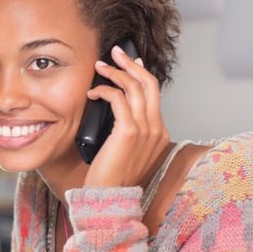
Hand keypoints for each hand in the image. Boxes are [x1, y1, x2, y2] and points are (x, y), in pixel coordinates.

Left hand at [84, 45, 170, 188]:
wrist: (109, 199)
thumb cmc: (110, 178)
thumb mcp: (124, 151)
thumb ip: (127, 132)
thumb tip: (115, 110)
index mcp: (159, 134)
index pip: (154, 95)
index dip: (141, 75)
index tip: (130, 63)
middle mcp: (157, 130)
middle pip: (149, 84)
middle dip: (131, 64)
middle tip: (115, 52)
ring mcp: (146, 131)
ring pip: (135, 87)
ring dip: (115, 72)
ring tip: (99, 66)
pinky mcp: (129, 132)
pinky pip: (118, 99)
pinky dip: (105, 90)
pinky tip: (93, 92)